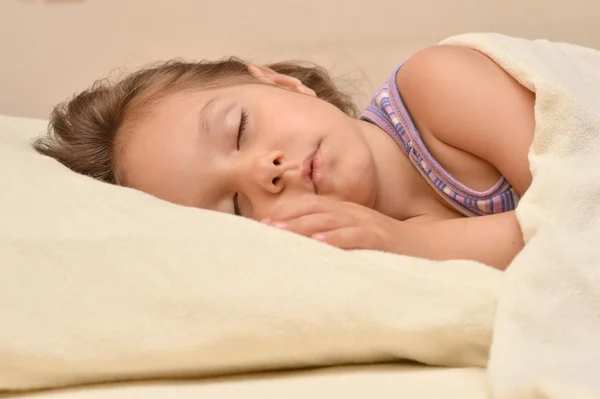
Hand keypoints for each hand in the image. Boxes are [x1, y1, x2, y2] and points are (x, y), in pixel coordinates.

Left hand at [263, 195, 403, 252]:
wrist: (428, 246)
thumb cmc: (388, 244)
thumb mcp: (358, 234)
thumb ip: (336, 234)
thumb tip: (307, 245)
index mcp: (346, 210)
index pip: (312, 205)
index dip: (288, 211)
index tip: (264, 222)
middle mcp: (353, 212)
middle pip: (315, 211)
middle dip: (288, 218)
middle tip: (263, 228)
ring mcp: (366, 224)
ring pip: (330, 221)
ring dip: (303, 226)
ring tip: (280, 233)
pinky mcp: (380, 238)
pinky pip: (355, 236)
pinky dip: (335, 238)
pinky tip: (318, 243)